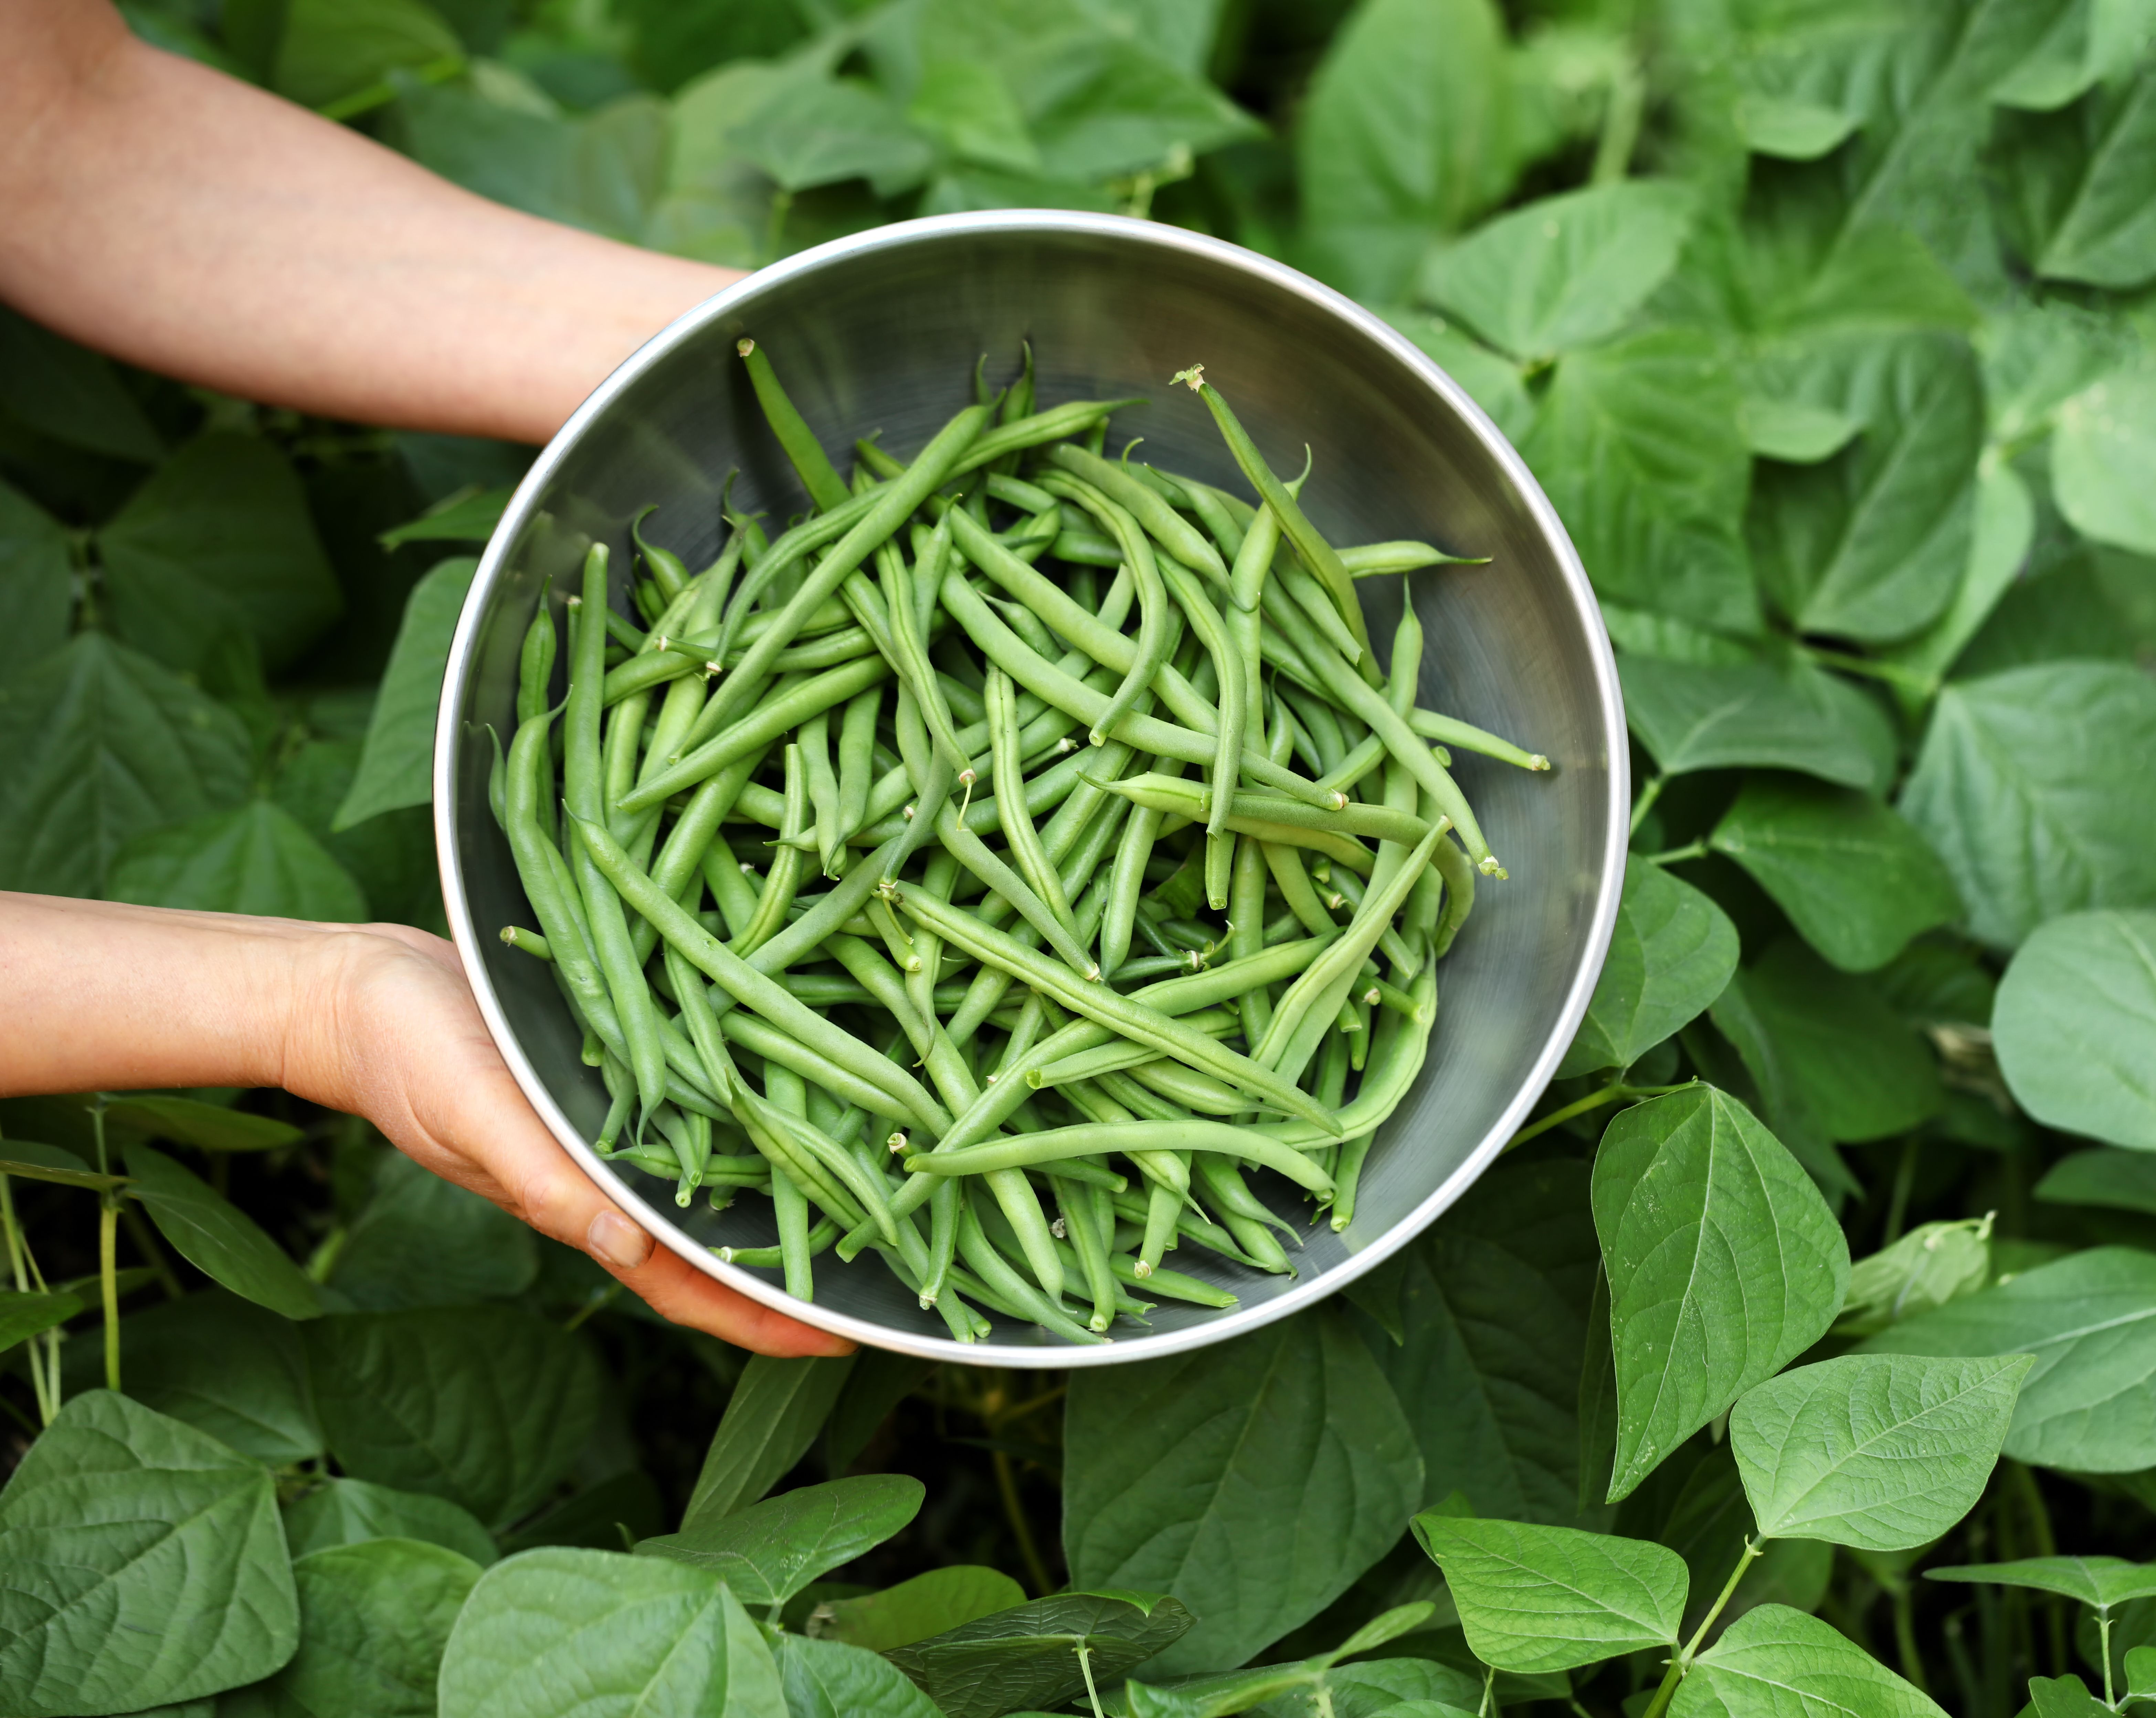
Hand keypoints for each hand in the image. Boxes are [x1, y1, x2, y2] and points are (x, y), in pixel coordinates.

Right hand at [286, 922, 851, 1355]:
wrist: (363, 986)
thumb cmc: (408, 1058)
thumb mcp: (475, 1118)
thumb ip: (546, 1184)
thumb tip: (624, 1250)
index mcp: (582, 1203)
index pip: (688, 1286)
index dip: (764, 1320)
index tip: (844, 1338)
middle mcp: (611, 1176)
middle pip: (718, 1243)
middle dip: (796, 1265)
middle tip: (891, 1268)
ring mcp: (615, 1127)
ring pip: (715, 1180)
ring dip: (783, 1190)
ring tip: (870, 1191)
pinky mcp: (613, 1070)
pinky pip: (694, 1108)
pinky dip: (746, 1118)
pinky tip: (796, 1103)